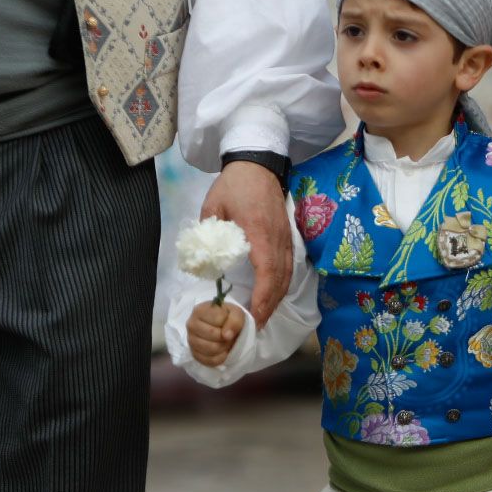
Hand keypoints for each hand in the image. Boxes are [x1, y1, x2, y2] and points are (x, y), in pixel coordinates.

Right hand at [187, 299, 244, 367]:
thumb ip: (234, 320)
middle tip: (229, 335)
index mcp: (199, 311)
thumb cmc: (228, 317)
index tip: (229, 322)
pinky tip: (222, 351)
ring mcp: (191, 340)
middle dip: (226, 337)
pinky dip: (220, 358)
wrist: (223, 327)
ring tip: (226, 342)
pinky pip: (210, 361)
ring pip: (211, 349)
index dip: (228, 323)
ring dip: (224, 347)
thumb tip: (226, 336)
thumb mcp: (236, 313)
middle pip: (213, 335)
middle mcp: (191, 325)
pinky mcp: (194, 354)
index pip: (218, 319)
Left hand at [201, 160, 290, 328]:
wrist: (258, 164)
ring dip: (276, 299)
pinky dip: (281, 286)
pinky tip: (271, 296)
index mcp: (260, 233)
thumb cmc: (234, 184)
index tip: (253, 317)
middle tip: (255, 327)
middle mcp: (278, 240)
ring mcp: (286, 239)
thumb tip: (204, 260)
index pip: (267, 273)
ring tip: (263, 317)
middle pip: (280, 281)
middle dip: (269, 307)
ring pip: (287, 276)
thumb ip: (208, 234)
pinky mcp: (287, 238)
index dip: (262, 298)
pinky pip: (288, 267)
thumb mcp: (213, 207)